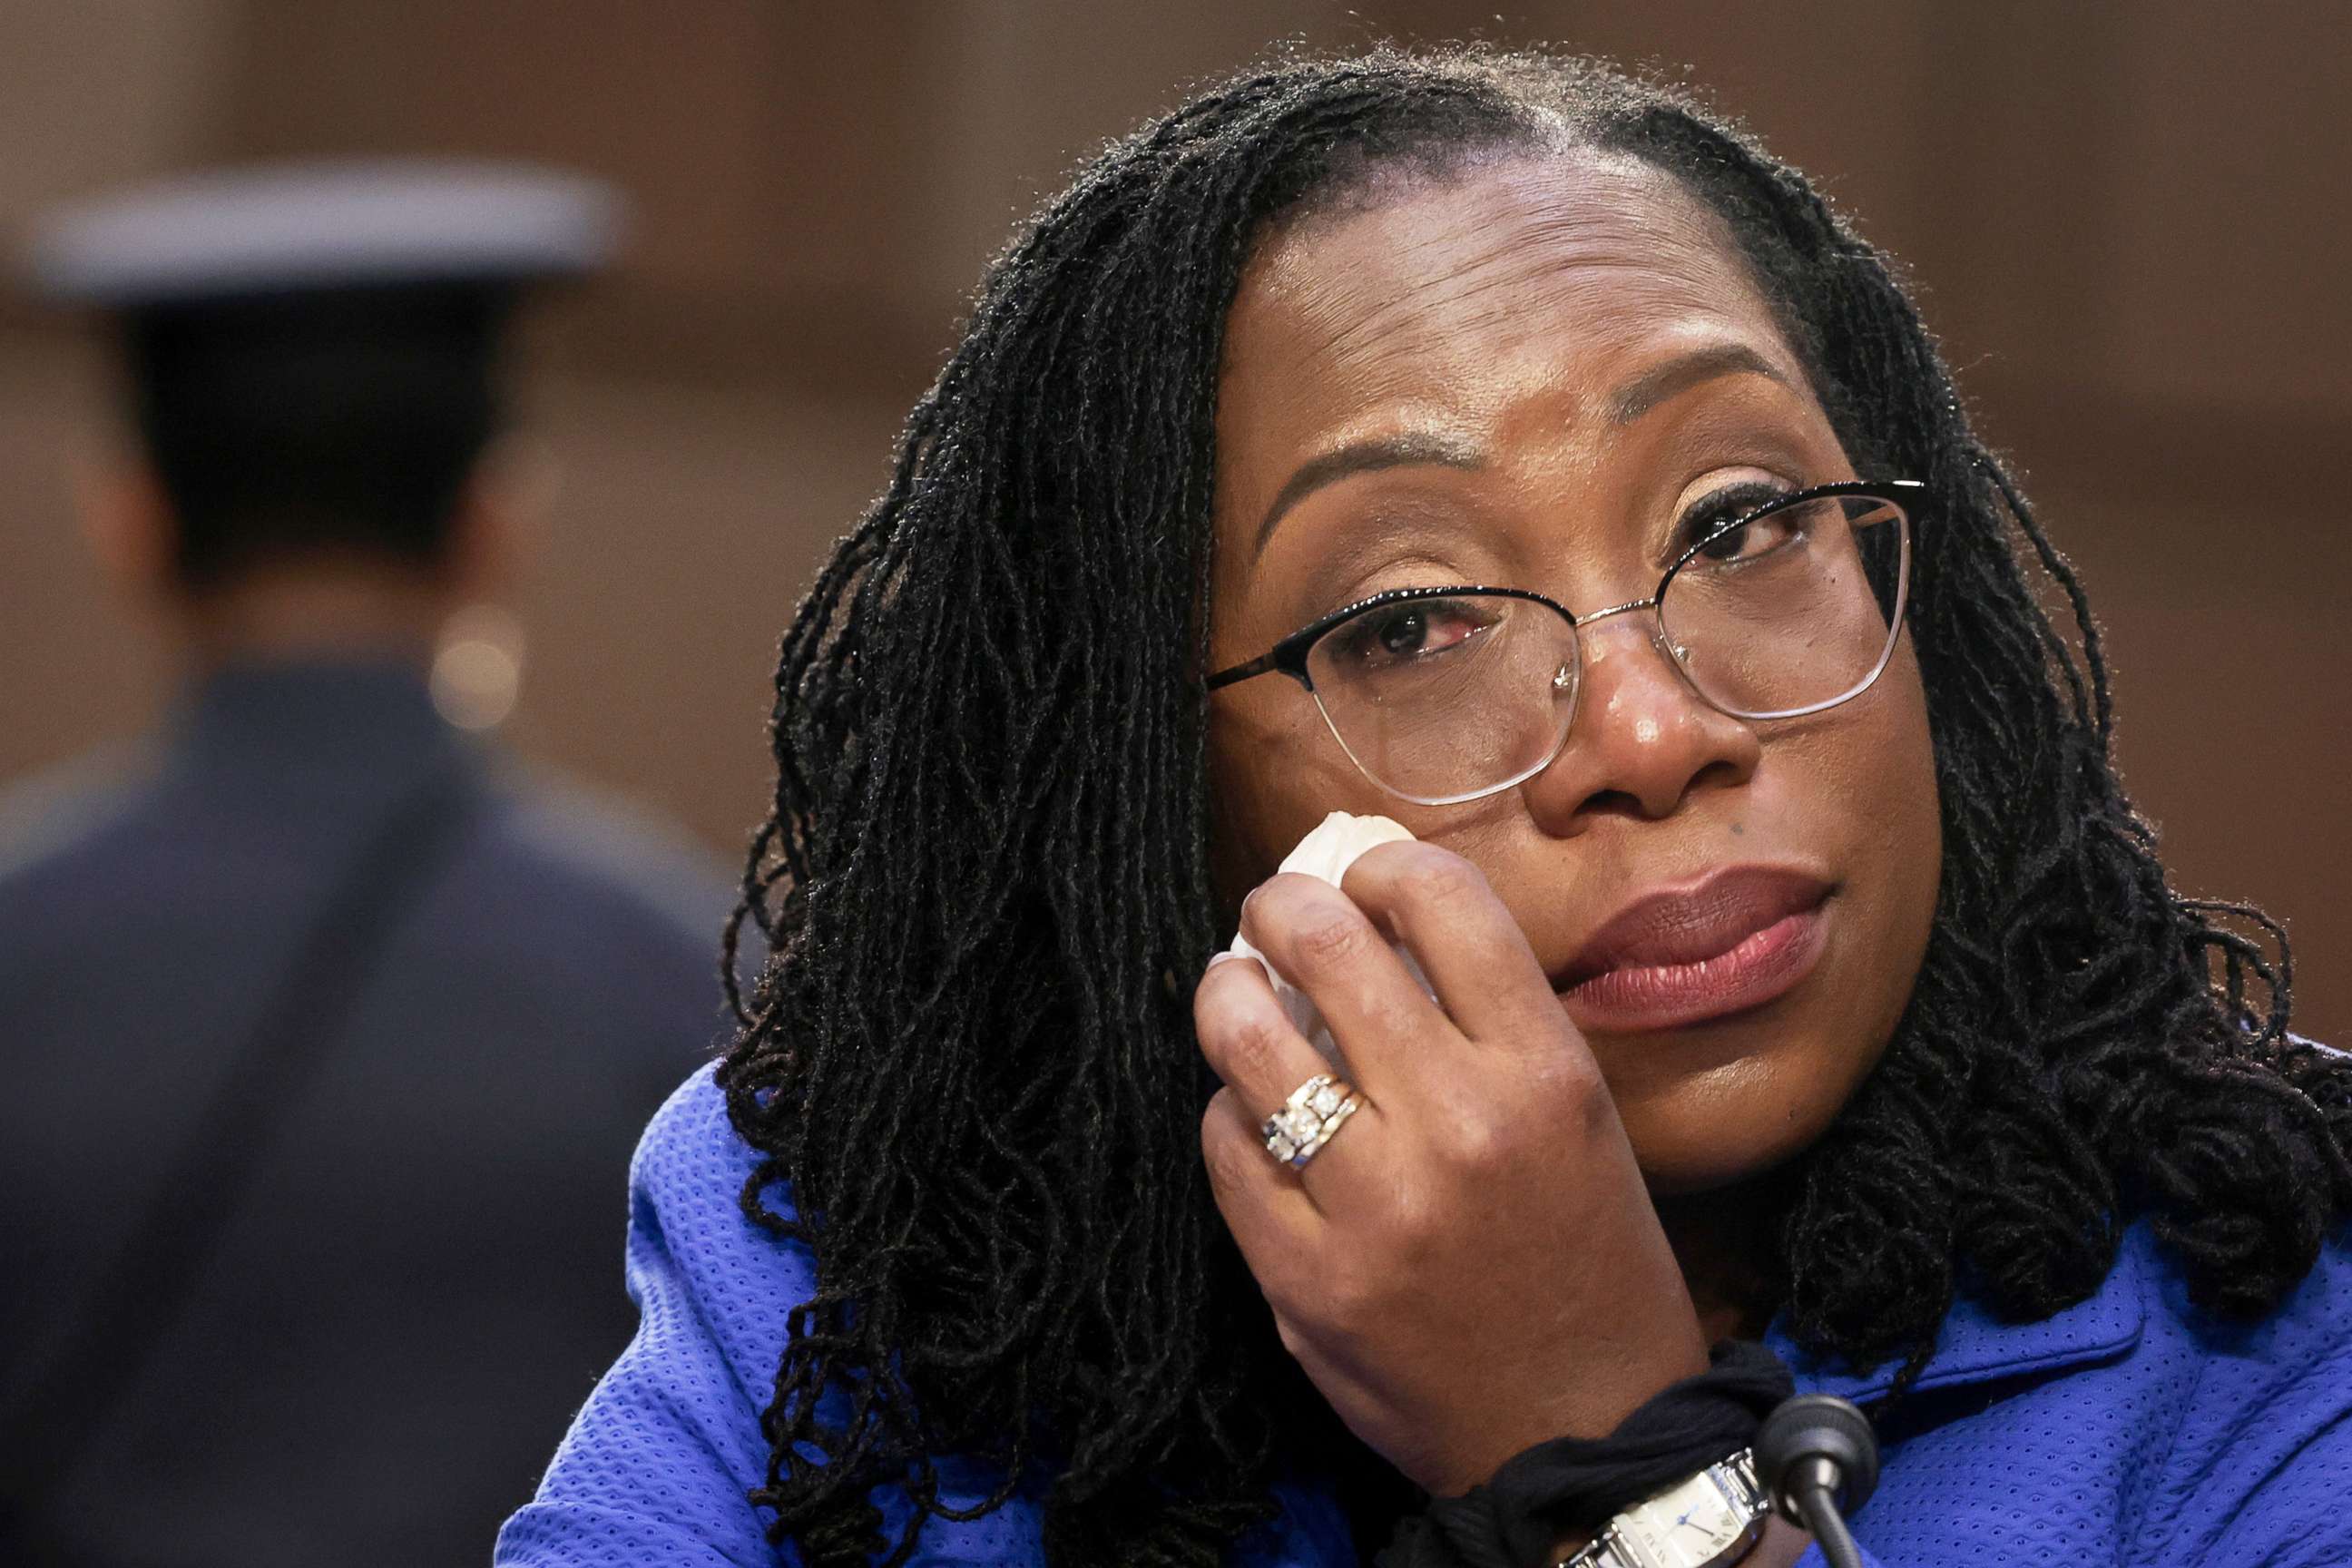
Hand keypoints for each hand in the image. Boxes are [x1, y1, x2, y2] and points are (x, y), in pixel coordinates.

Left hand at [1195, 840, 1708, 1495]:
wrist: (1586, 1437)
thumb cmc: (1589, 1262)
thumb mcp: (1579, 1120)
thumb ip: (1488, 1023)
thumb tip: (1375, 920)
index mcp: (1543, 1075)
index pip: (1441, 900)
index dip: (1384, 865)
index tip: (1364, 879)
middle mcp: (1459, 1126)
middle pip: (1326, 945)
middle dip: (1281, 906)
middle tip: (1273, 913)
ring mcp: (1374, 1206)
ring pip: (1247, 1037)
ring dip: (1226, 993)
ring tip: (1231, 991)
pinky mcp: (1304, 1278)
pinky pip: (1226, 1146)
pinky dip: (1229, 1112)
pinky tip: (1251, 1112)